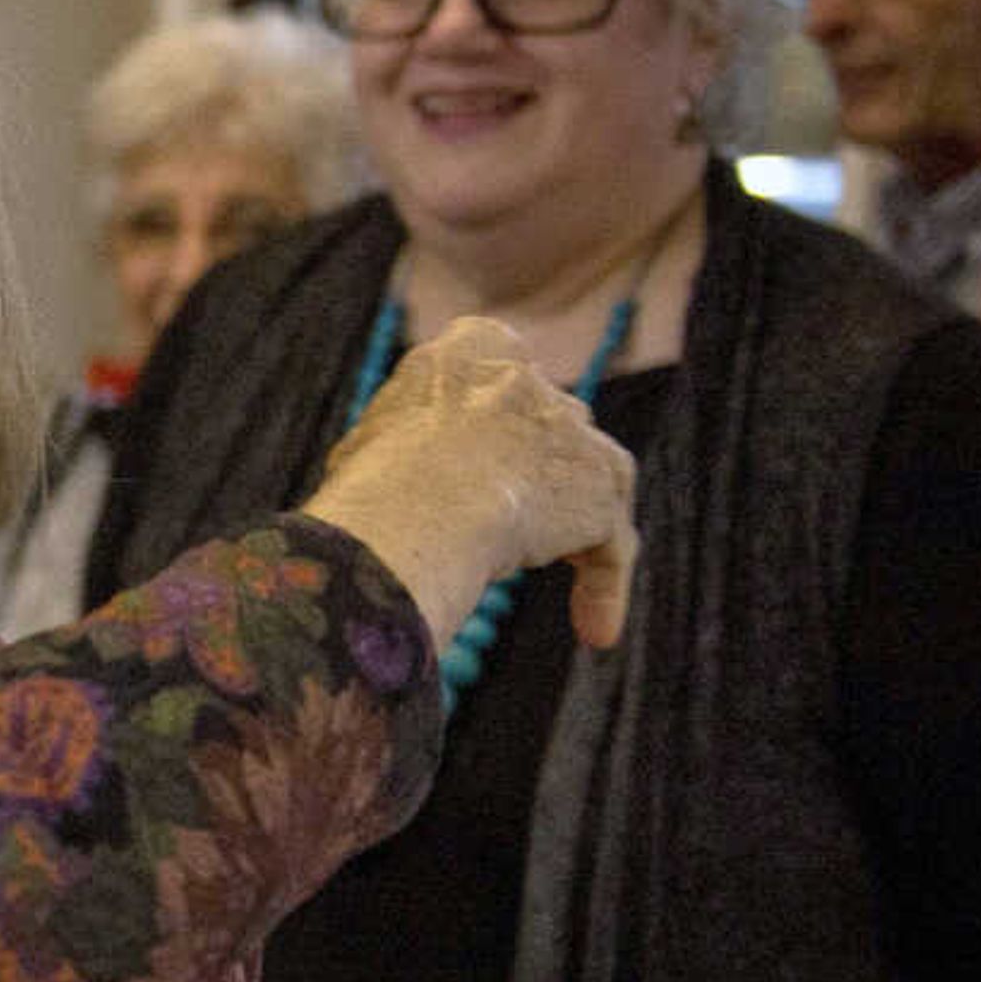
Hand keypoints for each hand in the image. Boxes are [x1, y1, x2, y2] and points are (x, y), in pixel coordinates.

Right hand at [303, 317, 638, 653]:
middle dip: (523, 472)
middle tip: (489, 526)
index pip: (489, 370)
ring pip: (581, 482)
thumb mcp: (369, 441)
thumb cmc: (370, 483)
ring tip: (543, 574)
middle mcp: (530, 379)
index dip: (478, 422)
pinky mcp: (601, 489)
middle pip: (539, 428)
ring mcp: (572, 432)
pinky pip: (611, 543)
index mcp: (472, 349)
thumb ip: (398, 442)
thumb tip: (379, 481)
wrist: (418, 503)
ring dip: (566, 528)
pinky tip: (596, 632)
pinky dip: (604, 585)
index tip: (466, 458)